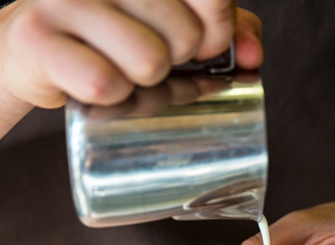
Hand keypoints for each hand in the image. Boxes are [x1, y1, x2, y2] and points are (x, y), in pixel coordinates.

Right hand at [0, 0, 261, 108]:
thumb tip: (253, 57)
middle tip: (145, 59)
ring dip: (142, 84)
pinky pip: (106, 84)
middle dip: (174, 63)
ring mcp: (66, 1)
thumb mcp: (172, 27)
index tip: (204, 45)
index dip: (218, 29)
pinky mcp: (37, 38)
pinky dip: (110, 98)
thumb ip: (223, 30)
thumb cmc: (111, 39)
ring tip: (121, 72)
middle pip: (185, 38)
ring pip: (149, 62)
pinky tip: (96, 87)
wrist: (35, 51)